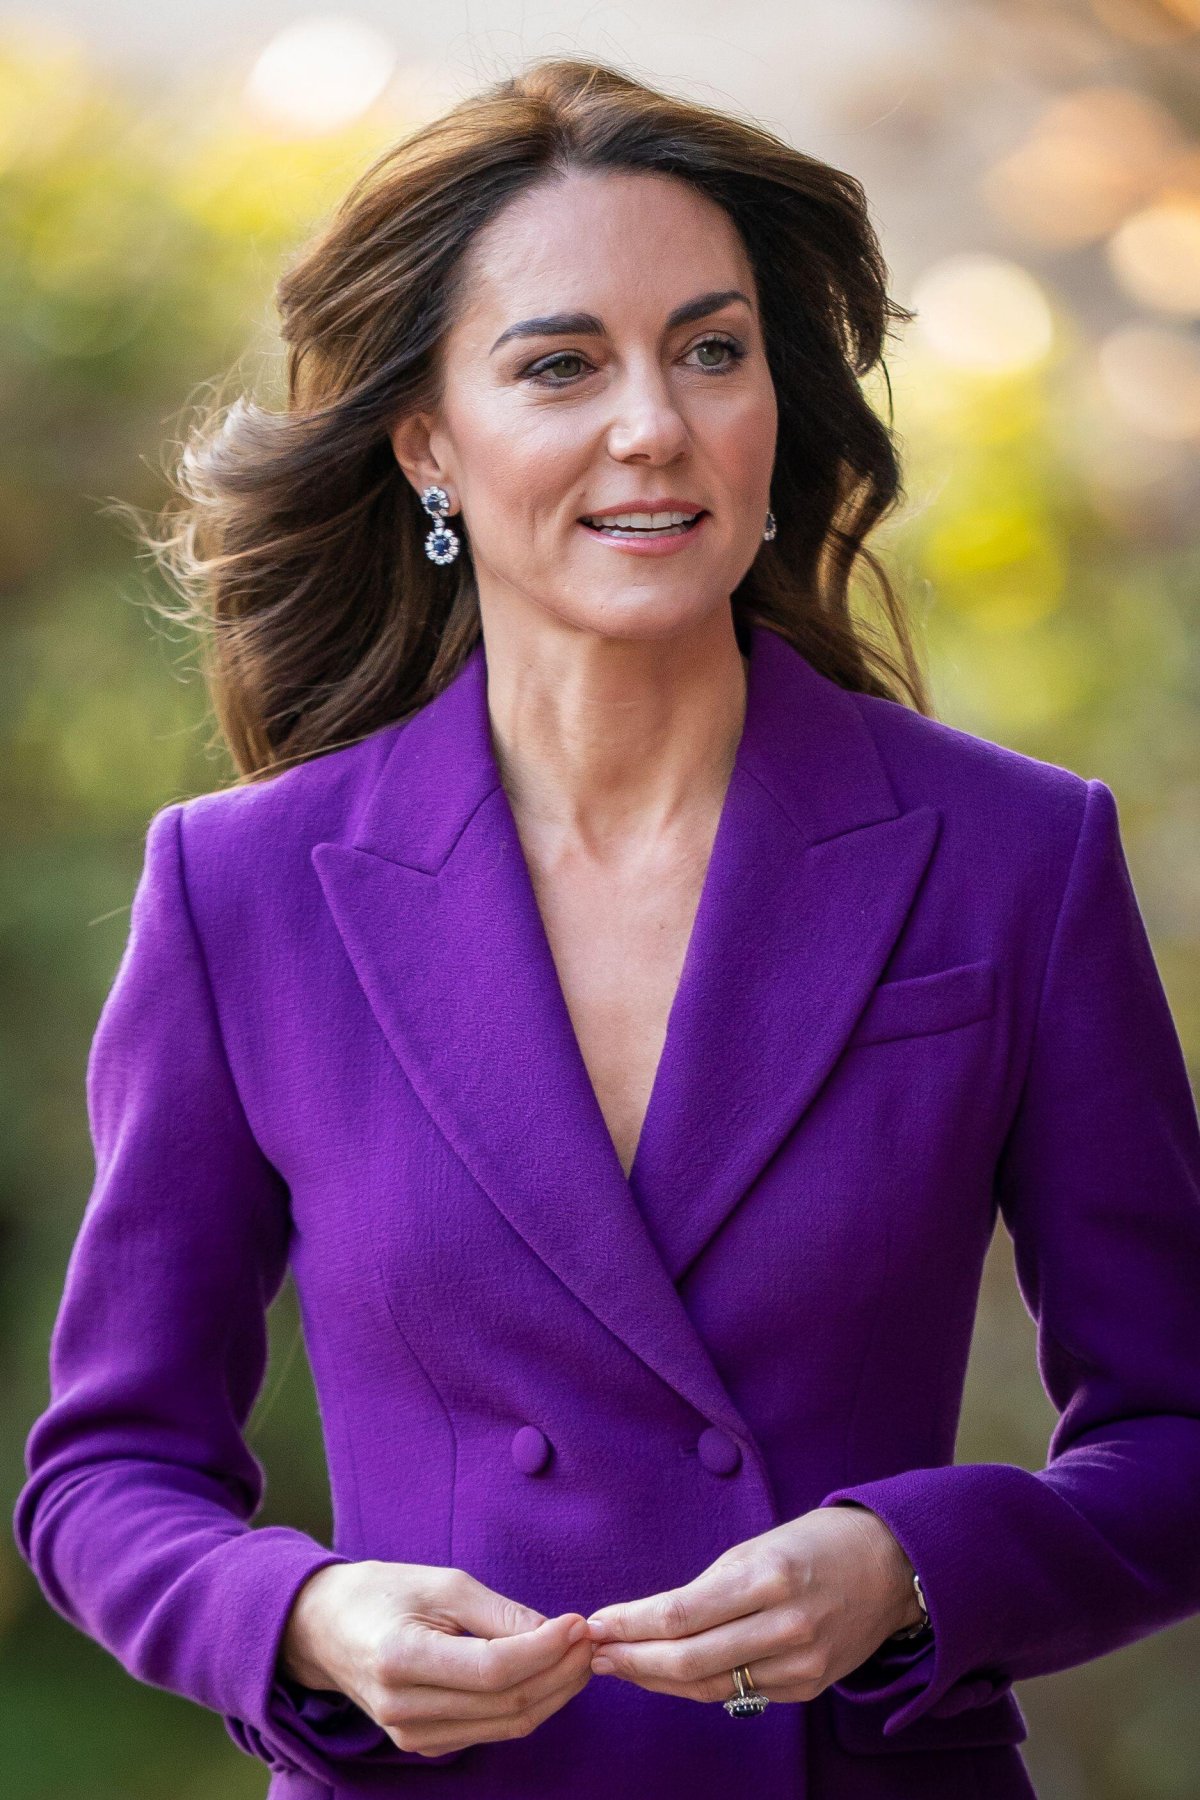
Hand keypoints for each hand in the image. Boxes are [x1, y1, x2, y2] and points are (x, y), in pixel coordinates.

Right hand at [279, 1561, 594, 1757]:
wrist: (326, 1629)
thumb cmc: (385, 1593)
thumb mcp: (441, 1584)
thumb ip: (499, 1613)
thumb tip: (558, 1632)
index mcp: (401, 1660)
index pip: (493, 1669)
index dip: (544, 1649)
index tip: (578, 1622)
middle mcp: (404, 1709)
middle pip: (506, 1703)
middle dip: (560, 1671)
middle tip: (590, 1638)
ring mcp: (412, 1735)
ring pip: (505, 1724)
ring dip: (553, 1692)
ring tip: (580, 1655)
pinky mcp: (423, 1743)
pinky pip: (490, 1730)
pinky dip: (527, 1704)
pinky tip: (548, 1674)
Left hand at [582, 1505, 920, 1703]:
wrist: (891, 1567)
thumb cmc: (816, 1544)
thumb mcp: (758, 1547)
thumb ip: (709, 1588)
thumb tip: (651, 1620)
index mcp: (769, 1578)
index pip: (681, 1615)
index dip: (630, 1624)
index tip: (594, 1622)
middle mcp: (786, 1627)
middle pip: (688, 1661)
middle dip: (632, 1660)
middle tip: (593, 1653)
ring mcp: (800, 1664)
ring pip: (709, 1688)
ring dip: (655, 1680)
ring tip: (618, 1666)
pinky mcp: (808, 1688)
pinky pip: (739, 1694)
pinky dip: (697, 1687)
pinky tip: (667, 1676)